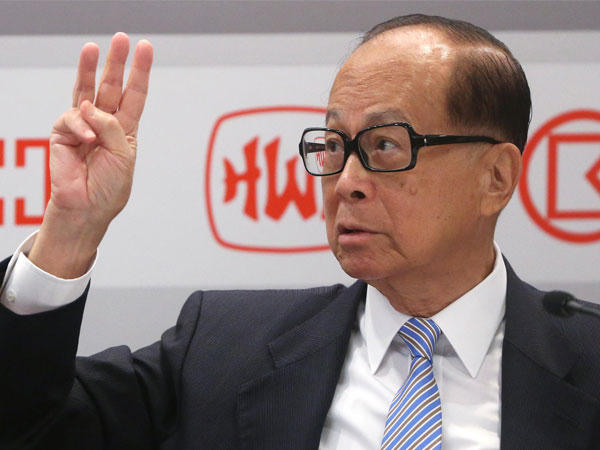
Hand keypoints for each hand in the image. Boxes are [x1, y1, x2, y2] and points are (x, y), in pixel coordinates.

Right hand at [28, 33, 152, 277]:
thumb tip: (91, 106)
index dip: (139, 72)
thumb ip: (111, 128)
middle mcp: (105, 124)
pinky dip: (82, 126)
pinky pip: (73, 118)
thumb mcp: (123, 156)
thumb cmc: (110, 188)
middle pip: (111, 86)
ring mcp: (83, 126)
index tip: (145, 48)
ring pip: (86, 90)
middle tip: (121, 39)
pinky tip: (87, 140)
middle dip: (116, 62)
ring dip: (89, 69)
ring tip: (92, 49)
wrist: (87, 209)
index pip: (134, 95)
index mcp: (125, 130)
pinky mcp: (63, 133)